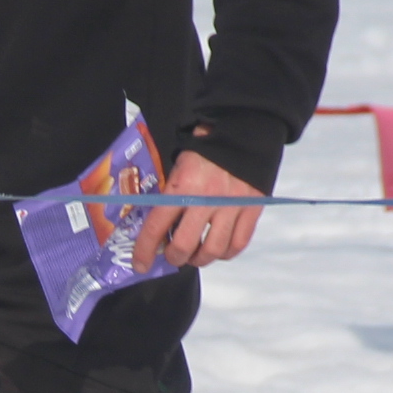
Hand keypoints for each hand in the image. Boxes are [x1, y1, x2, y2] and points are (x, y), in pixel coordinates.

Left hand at [131, 148, 264, 272]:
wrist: (242, 128)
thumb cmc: (204, 145)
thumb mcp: (178, 163)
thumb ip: (169, 191)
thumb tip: (156, 223)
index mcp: (183, 184)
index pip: (157, 226)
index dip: (144, 250)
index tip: (140, 264)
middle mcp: (208, 198)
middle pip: (186, 245)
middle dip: (174, 257)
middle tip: (171, 257)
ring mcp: (233, 205)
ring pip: (214, 250)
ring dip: (200, 259)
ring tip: (195, 256)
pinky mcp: (253, 207)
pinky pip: (238, 243)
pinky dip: (226, 253)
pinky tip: (218, 249)